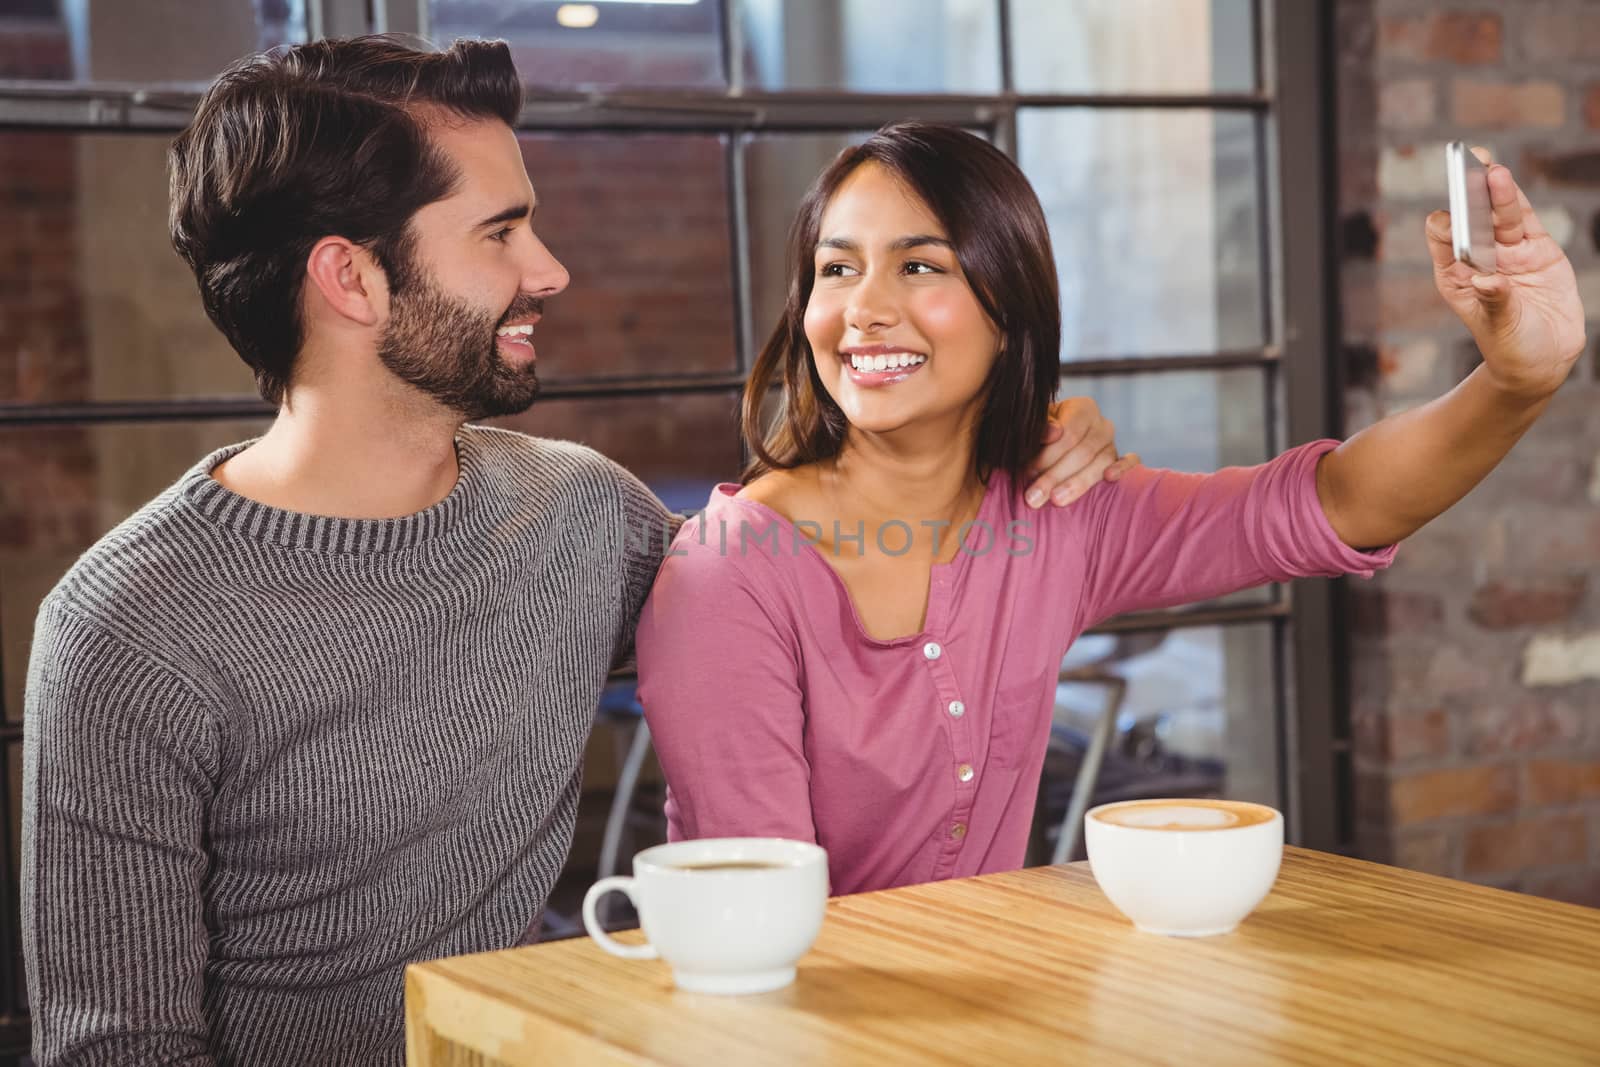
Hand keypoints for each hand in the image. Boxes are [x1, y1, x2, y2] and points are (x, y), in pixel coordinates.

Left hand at [1024, 397, 1140, 508]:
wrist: (1052, 445)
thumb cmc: (1041, 435)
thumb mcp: (1035, 427)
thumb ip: (1040, 428)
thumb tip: (1054, 433)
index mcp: (1082, 409)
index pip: (1069, 434)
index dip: (1048, 455)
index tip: (1028, 472)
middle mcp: (1102, 425)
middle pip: (1083, 452)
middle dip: (1055, 476)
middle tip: (1034, 497)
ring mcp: (1114, 444)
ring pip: (1101, 463)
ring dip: (1077, 484)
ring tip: (1056, 500)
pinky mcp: (1122, 460)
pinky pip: (1131, 463)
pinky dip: (1123, 469)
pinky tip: (1109, 479)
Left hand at [1426, 150, 1586, 402]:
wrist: (1543, 360)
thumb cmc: (1511, 348)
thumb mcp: (1500, 328)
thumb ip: (1495, 301)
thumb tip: (1486, 280)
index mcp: (1456, 277)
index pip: (1444, 240)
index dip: (1446, 226)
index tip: (1451, 219)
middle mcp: (1480, 259)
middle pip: (1471, 218)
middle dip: (1468, 194)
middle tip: (1467, 169)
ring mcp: (1509, 252)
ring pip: (1500, 214)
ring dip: (1496, 192)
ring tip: (1493, 170)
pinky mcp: (1538, 250)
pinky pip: (1526, 220)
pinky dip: (1518, 202)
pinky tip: (1508, 182)